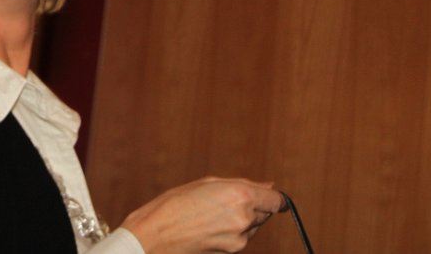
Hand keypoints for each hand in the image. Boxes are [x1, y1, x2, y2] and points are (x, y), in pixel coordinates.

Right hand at [120, 177, 283, 252]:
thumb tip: (269, 187)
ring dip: (242, 218)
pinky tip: (210, 225)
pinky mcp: (231, 251)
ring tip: (213, 213)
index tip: (265, 195)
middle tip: (225, 200)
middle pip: (265, 212)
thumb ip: (243, 184)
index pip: (276, 200)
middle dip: (253, 206)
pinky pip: (241, 237)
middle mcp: (243, 218)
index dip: (271, 197)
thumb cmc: (175, 204)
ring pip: (253, 226)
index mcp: (240, 196)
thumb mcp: (207, 183)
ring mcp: (239, 239)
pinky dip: (232, 230)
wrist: (154, 235)